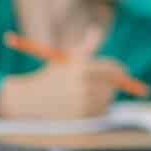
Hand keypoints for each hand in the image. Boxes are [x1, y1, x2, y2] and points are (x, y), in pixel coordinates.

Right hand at [0, 28, 129, 119]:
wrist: (28, 102)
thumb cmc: (49, 77)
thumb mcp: (66, 59)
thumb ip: (86, 46)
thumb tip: (96, 30)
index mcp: (82, 69)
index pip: (113, 69)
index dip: (119, 70)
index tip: (122, 72)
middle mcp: (84, 88)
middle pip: (113, 86)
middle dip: (111, 84)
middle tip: (105, 84)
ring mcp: (83, 106)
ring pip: (107, 100)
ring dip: (104, 97)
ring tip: (86, 95)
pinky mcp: (82, 120)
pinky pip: (100, 114)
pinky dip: (97, 110)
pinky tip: (82, 107)